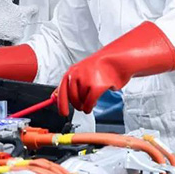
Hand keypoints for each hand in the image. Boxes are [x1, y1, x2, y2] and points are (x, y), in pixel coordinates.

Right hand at [0, 0, 37, 42]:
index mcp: (23, 12)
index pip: (34, 8)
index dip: (32, 7)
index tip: (31, 8)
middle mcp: (24, 22)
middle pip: (27, 18)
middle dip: (21, 17)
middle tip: (12, 15)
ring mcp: (20, 30)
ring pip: (22, 28)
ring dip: (17, 26)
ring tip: (8, 23)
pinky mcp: (16, 38)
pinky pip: (18, 38)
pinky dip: (15, 36)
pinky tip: (9, 33)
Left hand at [57, 21, 174, 115]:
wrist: (117, 61)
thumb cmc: (102, 66)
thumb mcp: (82, 72)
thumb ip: (70, 84)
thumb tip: (57, 96)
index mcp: (72, 71)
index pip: (62, 89)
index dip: (61, 103)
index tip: (62, 112)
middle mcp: (77, 74)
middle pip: (72, 98)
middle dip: (77, 105)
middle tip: (81, 107)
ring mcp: (86, 80)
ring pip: (81, 100)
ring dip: (86, 105)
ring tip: (91, 101)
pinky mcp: (97, 86)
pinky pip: (89, 102)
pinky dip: (90, 106)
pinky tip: (92, 106)